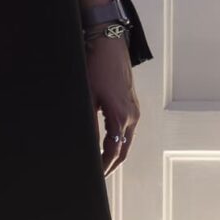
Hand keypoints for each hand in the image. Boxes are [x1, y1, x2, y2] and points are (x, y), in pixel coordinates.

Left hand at [85, 32, 139, 175]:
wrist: (109, 43)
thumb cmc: (96, 66)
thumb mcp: (87, 97)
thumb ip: (88, 123)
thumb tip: (85, 145)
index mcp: (121, 117)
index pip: (114, 152)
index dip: (103, 166)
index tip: (95, 176)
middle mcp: (132, 116)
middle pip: (124, 150)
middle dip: (112, 165)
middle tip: (98, 176)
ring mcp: (134, 110)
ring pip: (127, 140)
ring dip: (116, 153)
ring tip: (102, 163)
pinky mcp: (132, 104)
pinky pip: (128, 129)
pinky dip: (119, 140)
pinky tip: (108, 142)